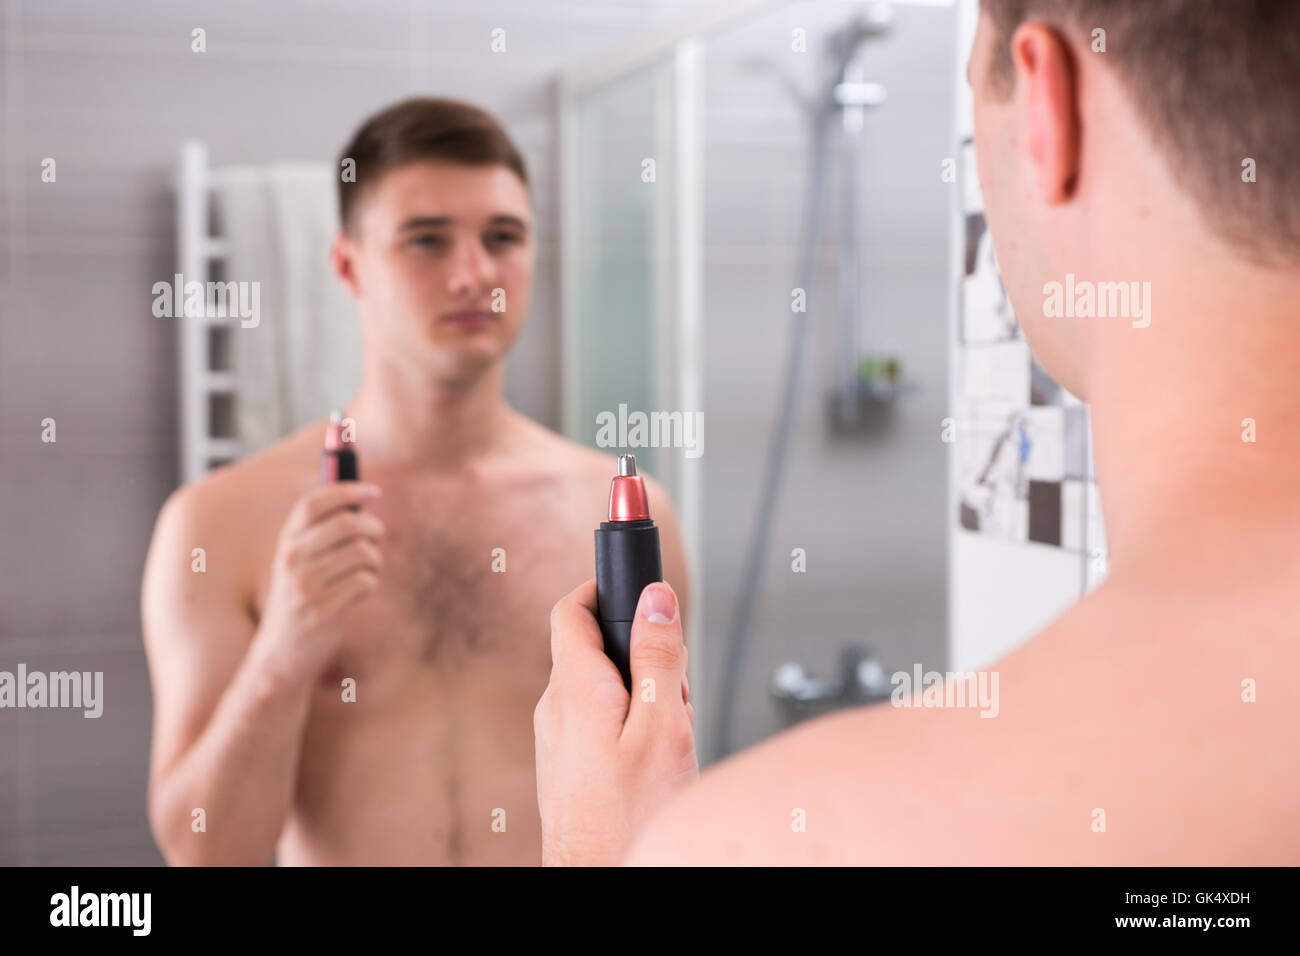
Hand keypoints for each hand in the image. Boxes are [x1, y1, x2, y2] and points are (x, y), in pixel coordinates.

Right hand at [250, 482, 384, 685]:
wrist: (282, 652)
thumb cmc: (302, 597)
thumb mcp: (300, 561)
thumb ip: (322, 530)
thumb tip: (361, 496)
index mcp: (286, 542)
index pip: (312, 503)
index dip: (346, 489)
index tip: (373, 491)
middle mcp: (292, 561)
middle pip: (346, 523)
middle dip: (373, 526)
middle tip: (377, 535)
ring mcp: (306, 587)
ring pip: (363, 552)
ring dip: (375, 559)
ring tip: (366, 570)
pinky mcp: (324, 611)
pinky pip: (366, 581)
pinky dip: (371, 584)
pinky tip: (359, 593)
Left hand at [534, 578, 698, 865]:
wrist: (601, 875)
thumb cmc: (629, 817)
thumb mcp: (664, 725)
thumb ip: (659, 657)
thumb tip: (655, 598)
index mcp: (574, 688)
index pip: (572, 607)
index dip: (604, 587)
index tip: (637, 587)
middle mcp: (555, 709)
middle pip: (594, 647)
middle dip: (641, 652)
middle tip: (674, 684)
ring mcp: (556, 740)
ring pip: (600, 687)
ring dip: (641, 693)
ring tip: (668, 732)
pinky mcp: (565, 766)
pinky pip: (598, 721)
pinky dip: (629, 723)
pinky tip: (653, 757)